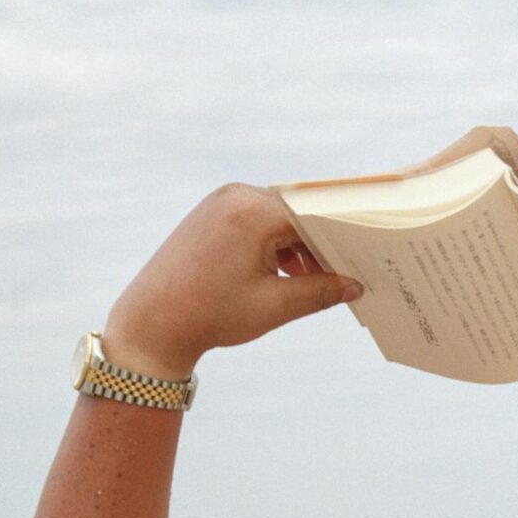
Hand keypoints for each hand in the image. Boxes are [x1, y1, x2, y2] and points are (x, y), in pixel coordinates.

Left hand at [103, 185, 361, 379]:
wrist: (151, 322)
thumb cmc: (209, 314)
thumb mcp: (273, 306)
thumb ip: (319, 291)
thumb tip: (355, 286)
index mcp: (254, 211)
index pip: (315, 214)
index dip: (343, 237)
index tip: (366, 256)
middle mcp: (237, 196)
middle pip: (298, 212)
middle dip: (322, 243)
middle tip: (349, 271)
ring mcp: (222, 201)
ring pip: (278, 218)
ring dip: (299, 246)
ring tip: (317, 281)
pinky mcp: (212, 213)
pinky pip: (257, 221)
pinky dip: (276, 244)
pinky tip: (289, 274)